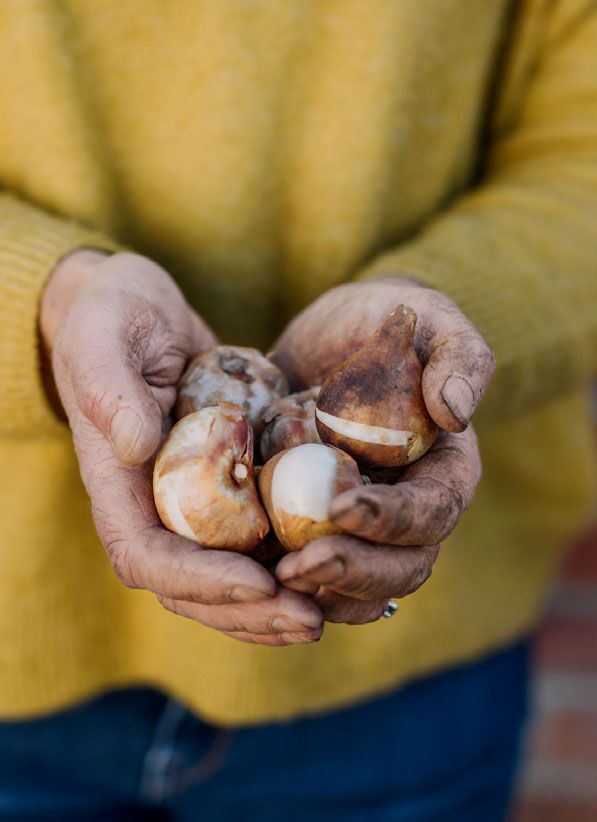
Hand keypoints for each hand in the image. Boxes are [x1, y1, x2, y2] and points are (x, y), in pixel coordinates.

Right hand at [42, 250, 322, 645]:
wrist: (136, 313)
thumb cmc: (113, 318)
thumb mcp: (105, 338)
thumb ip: (110, 389)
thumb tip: (135, 448)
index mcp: (116, 484)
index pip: (147, 555)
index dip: (200, 579)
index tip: (259, 581)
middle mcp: (150, 508)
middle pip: (191, 587)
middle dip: (249, 611)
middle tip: (310, 619)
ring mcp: (187, 506)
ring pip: (225, 579)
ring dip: (273, 606)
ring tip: (328, 615)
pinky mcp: (222, 493)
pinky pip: (252, 544)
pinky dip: (288, 569)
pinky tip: (335, 573)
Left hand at [271, 277, 493, 623]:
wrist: (334, 339)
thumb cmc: (386, 321)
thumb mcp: (428, 318)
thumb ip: (458, 355)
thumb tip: (456, 412)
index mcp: (446, 470)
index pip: (431, 511)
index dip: (391, 520)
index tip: (342, 508)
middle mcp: (411, 509)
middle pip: (401, 567)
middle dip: (352, 573)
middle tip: (297, 567)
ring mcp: (364, 525)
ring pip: (359, 585)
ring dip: (320, 591)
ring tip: (273, 580)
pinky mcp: (319, 525)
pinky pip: (314, 571)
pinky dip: (290, 583)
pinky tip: (253, 575)